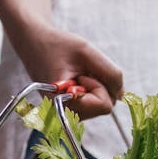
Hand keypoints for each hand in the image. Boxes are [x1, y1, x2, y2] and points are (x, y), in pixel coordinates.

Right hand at [0, 0, 123, 119]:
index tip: (83, 73)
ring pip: (103, 104)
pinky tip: (76, 78)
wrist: (34, 44)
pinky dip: (93, 87)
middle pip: (106, 106)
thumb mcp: (87, 51)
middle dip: (99, 85)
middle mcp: (67, 115)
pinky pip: (97, 101)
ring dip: (96, 85)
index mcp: (65, 104)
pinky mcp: (74, 110)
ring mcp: (71, 114)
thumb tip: (122, 94)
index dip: (99, 85)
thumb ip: (111, 73)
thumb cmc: (58, 45)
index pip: (105, 105)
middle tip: (79, 71)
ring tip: (76, 73)